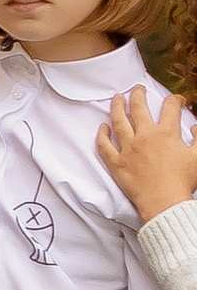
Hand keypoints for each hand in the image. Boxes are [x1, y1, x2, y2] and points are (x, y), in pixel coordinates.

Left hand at [95, 88, 196, 224]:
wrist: (165, 201)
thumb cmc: (183, 181)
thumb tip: (196, 127)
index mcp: (166, 133)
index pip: (170, 108)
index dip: (174, 100)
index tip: (176, 100)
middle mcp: (145, 137)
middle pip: (138, 108)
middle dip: (138, 94)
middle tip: (137, 89)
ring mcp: (128, 148)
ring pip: (118, 121)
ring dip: (117, 107)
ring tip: (117, 98)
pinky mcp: (116, 162)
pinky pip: (104, 145)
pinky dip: (102, 135)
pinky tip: (102, 127)